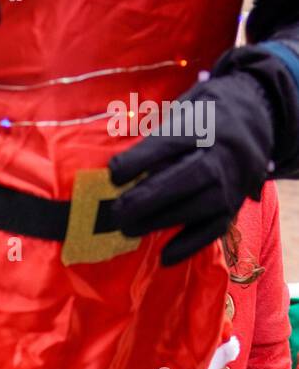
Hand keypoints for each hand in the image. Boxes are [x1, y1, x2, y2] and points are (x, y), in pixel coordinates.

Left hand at [109, 49, 293, 265]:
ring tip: (128, 229)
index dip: (139, 160)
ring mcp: (230, 182)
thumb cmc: (203, 118)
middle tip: (116, 213)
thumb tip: (118, 170)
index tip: (113, 175)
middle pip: (184, 178)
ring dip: (159, 222)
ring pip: (196, 207)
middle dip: (146, 199)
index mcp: (204, 125)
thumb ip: (158, 138)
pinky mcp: (234, 206)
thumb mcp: (183, 111)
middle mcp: (220, 154)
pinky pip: (213, 230)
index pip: (169, 143)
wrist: (254, 120)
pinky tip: (165, 257)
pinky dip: (189, 245)